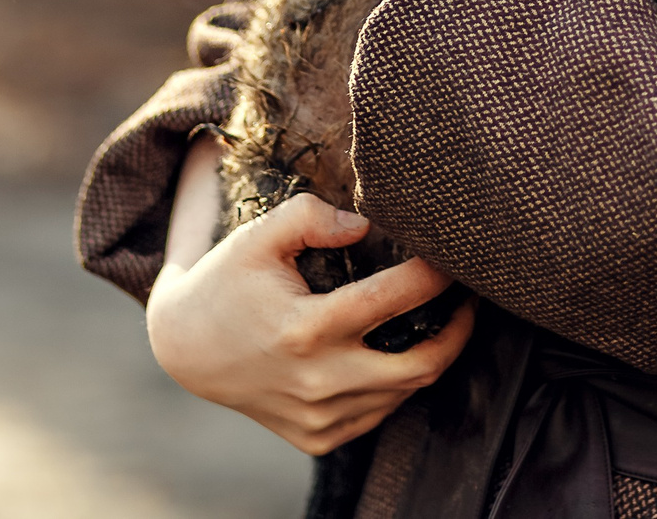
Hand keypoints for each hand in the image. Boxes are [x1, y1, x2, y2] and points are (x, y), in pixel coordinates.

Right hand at [146, 190, 476, 454]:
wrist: (187, 350)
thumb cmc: (228, 284)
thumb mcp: (256, 237)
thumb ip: (309, 217)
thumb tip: (365, 224)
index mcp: (305, 329)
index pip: (393, 299)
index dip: (434, 274)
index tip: (454, 254)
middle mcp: (318, 381)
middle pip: (421, 364)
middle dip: (459, 329)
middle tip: (469, 297)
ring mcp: (320, 417)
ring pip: (405, 391)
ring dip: (432, 354)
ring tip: (441, 317)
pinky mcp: (319, 438)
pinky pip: (380, 412)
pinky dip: (398, 383)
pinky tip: (396, 350)